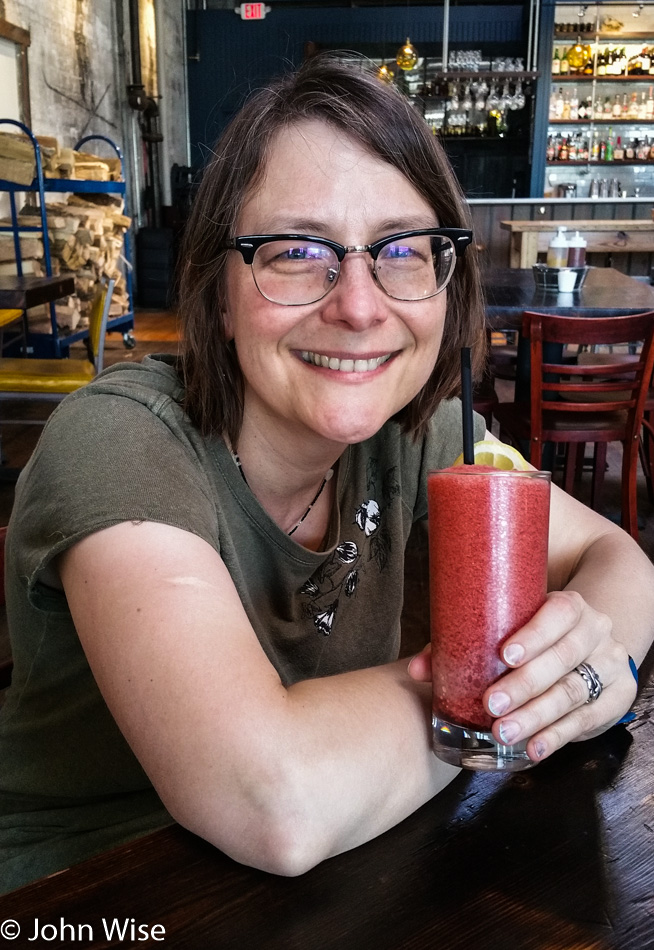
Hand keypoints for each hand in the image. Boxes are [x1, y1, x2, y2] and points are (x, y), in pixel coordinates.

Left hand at [407, 590, 637, 761]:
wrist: (591, 648)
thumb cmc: (537, 637)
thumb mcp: (512, 629)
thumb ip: (466, 644)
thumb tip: (417, 669)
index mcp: (569, 607)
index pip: (558, 613)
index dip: (534, 634)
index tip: (504, 655)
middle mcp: (595, 633)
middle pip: (563, 658)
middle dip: (526, 684)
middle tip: (492, 703)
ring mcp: (609, 666)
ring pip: (573, 693)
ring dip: (536, 715)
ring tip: (503, 732)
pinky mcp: (615, 699)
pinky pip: (585, 721)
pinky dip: (555, 736)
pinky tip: (532, 749)